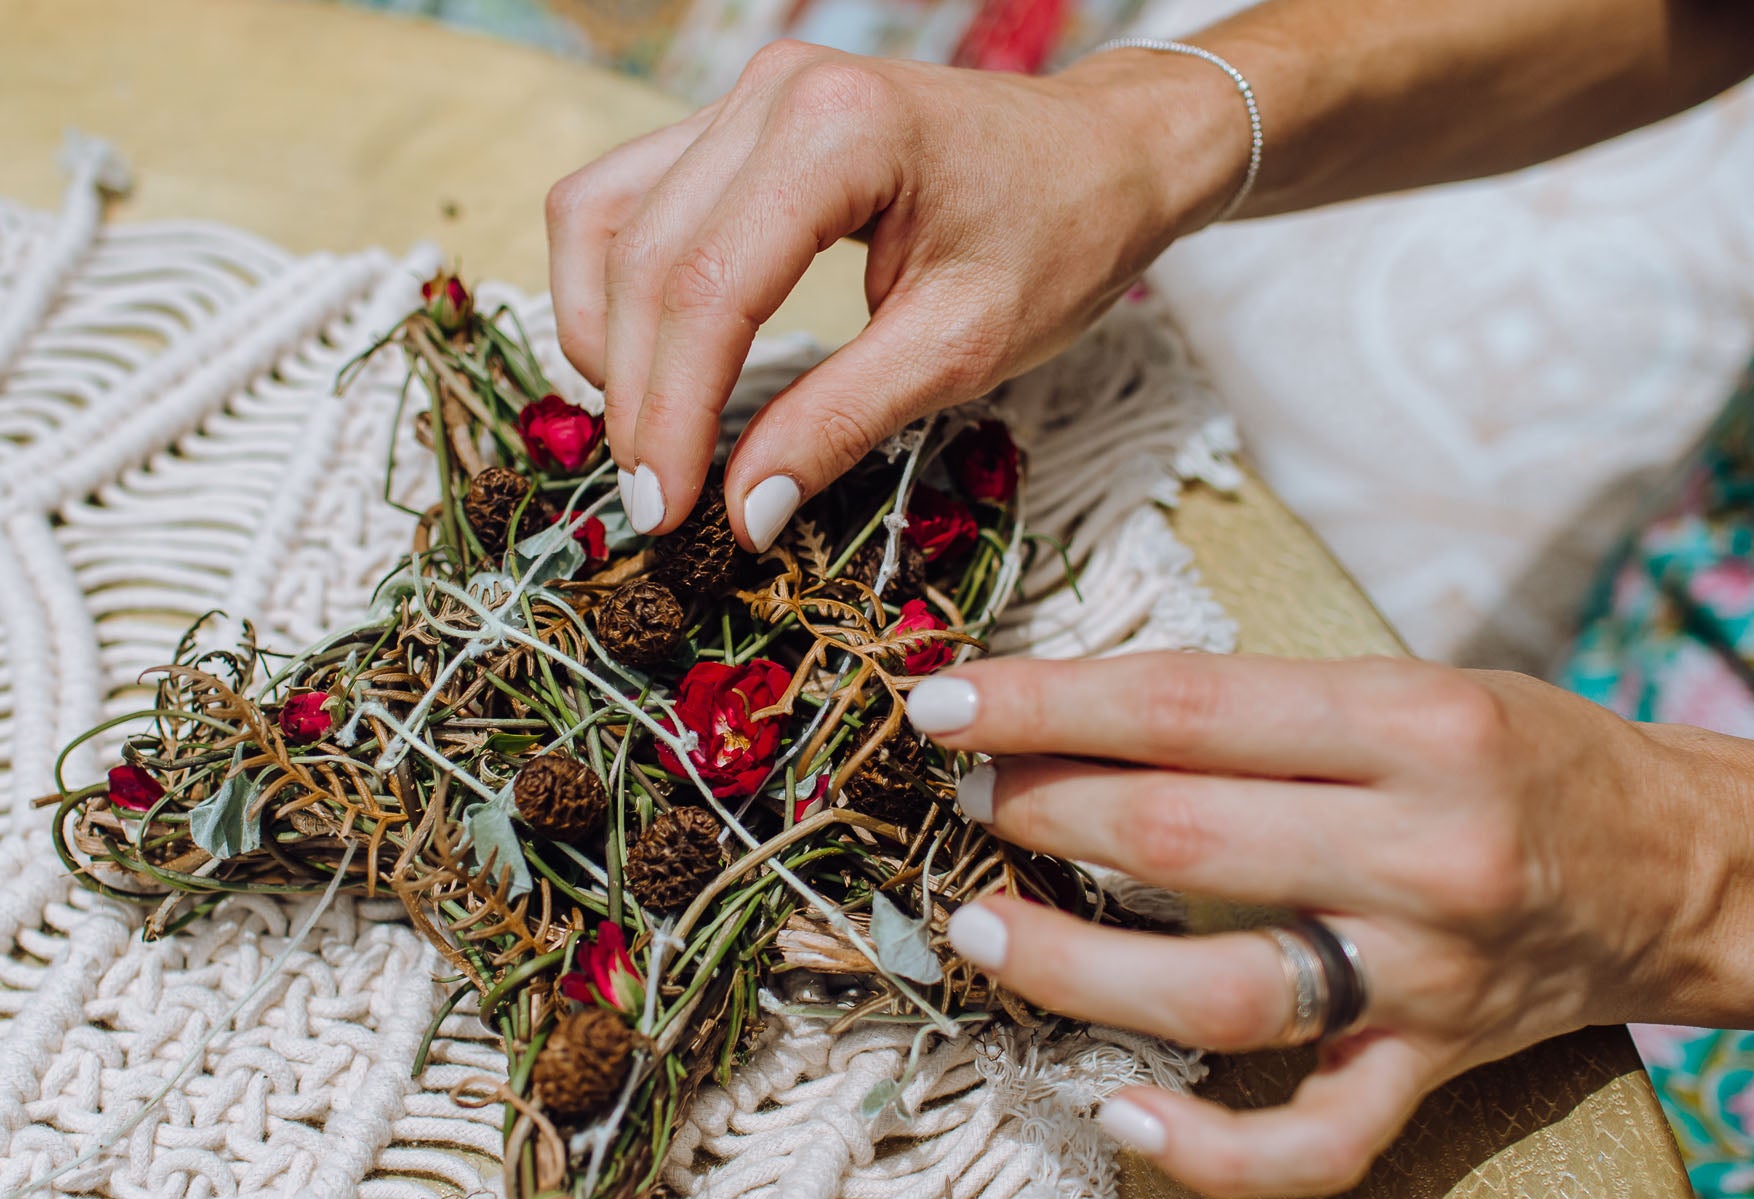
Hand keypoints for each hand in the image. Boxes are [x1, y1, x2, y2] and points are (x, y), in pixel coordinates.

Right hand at [545, 41, 1244, 545]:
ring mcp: (748, 95)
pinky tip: (648, 362)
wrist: (1107, 153)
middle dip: (637, 393)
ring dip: (607, 335)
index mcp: (840, 133)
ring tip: (646, 437)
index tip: (667, 510)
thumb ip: (843, 422)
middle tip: (655, 501)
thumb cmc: (1061, 238)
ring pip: (607, 218)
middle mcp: (774, 92)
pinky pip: (630, 197)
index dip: (672, 411)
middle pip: (646, 257)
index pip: (709, 286)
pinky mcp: (739, 119)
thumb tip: (744, 512)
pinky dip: (622, 285)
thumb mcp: (962, 347)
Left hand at [905, 652, 1724, 1198]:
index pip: (1190, 707)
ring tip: (983, 930)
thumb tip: (1085, 716)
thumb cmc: (1530, 756)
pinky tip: (1118, 1112)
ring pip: (1215, 990)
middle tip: (962, 798)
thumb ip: (1269, 708)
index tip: (945, 699)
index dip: (1048, 703)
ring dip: (1073, 965)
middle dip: (1040, 811)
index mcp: (1416, 725)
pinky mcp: (1436, 1066)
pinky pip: (1314, 1143)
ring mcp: (1428, 974)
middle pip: (1180, 837)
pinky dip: (1208, 1149)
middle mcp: (1424, 849)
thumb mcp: (1418, 683)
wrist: (1686, 867)